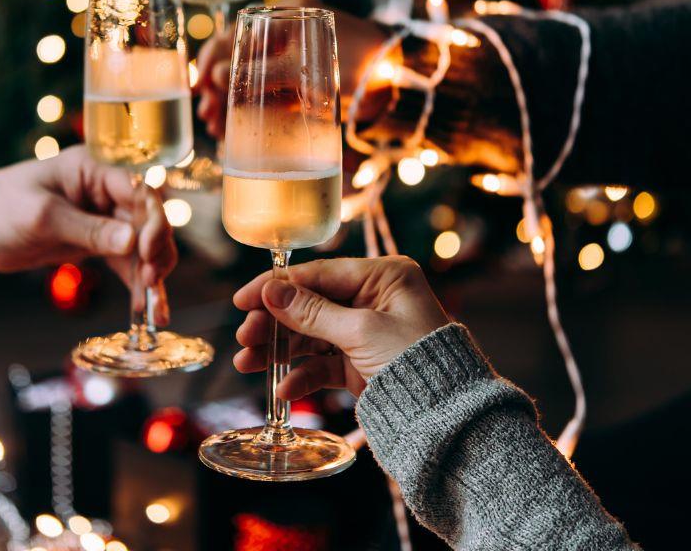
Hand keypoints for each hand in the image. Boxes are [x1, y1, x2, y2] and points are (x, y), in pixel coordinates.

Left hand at [0, 146, 176, 321]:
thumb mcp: (42, 217)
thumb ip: (89, 230)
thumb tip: (133, 243)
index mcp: (92, 169)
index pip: (139, 190)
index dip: (152, 219)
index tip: (147, 250)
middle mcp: (102, 190)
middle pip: (148, 218)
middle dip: (156, 250)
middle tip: (151, 281)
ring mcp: (100, 217)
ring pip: (142, 244)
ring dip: (152, 272)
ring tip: (153, 306)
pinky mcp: (94, 242)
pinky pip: (125, 262)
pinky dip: (135, 284)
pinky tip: (144, 308)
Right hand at [195, 0, 391, 138]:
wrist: (401, 81)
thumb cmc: (359, 62)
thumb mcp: (305, 67)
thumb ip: (263, 71)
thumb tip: (215, 76)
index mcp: (286, 15)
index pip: (236, 34)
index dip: (213, 60)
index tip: (201, 87)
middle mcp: (285, 33)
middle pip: (238, 59)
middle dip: (218, 89)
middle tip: (209, 116)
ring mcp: (293, 58)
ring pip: (250, 79)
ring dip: (231, 103)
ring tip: (217, 128)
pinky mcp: (302, 82)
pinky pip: (267, 94)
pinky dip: (251, 110)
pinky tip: (237, 130)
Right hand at [231, 256, 449, 398]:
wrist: (447, 417)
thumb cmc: (416, 362)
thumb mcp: (361, 332)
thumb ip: (313, 312)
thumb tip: (272, 291)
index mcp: (384, 276)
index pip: (319, 273)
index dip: (278, 286)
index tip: (243, 299)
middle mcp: (374, 299)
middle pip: (310, 304)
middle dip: (275, 322)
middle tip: (245, 337)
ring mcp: (366, 332)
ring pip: (311, 336)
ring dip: (279, 350)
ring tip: (248, 363)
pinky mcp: (361, 363)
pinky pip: (323, 364)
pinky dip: (302, 376)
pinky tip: (284, 390)